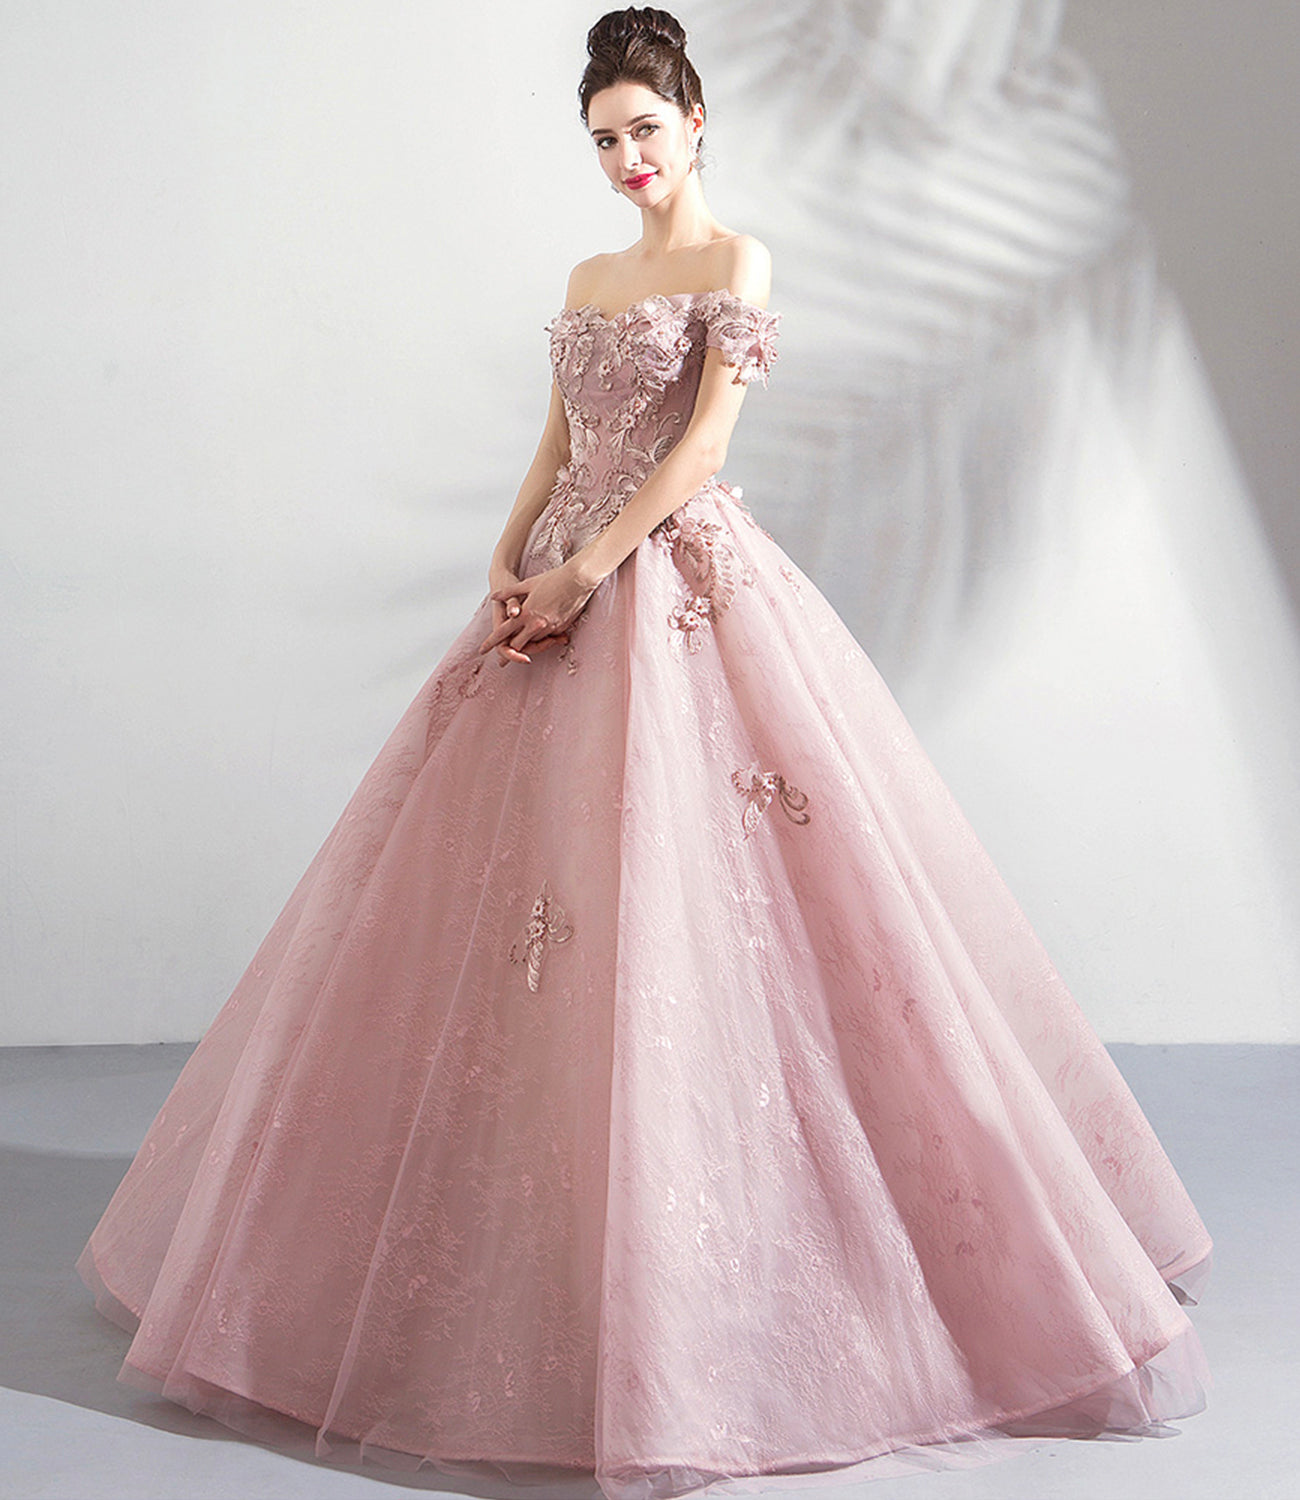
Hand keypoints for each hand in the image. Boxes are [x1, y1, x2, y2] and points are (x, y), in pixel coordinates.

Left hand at [478, 557, 599, 663]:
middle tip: (503, 656)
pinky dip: (544, 637)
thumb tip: (494, 596)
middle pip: (518, 645)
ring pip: (534, 643)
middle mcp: (536, 624)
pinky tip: (543, 632)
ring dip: (529, 643)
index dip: (491, 642)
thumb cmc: (552, 579)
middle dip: (511, 651)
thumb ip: (508, 593)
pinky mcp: (561, 628)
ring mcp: (550, 628)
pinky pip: (548, 638)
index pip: (503, 633)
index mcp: (525, 613)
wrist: (578, 580)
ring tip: (526, 642)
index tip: (482, 650)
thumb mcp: (527, 584)